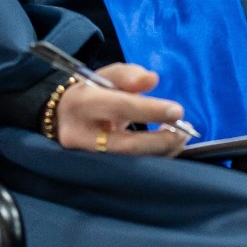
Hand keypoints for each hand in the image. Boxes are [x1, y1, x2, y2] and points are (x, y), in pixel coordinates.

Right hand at [52, 63, 190, 156]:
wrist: (62, 119)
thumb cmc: (90, 94)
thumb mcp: (104, 76)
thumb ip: (128, 75)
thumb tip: (152, 79)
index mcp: (82, 103)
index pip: (120, 107)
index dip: (150, 110)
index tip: (177, 111)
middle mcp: (80, 135)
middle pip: (125, 145)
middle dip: (160, 141)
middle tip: (184, 131)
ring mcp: (86, 158)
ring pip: (130, 162)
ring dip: (161, 151)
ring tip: (181, 137)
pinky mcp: (96, 171)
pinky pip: (130, 169)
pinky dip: (154, 158)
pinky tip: (169, 146)